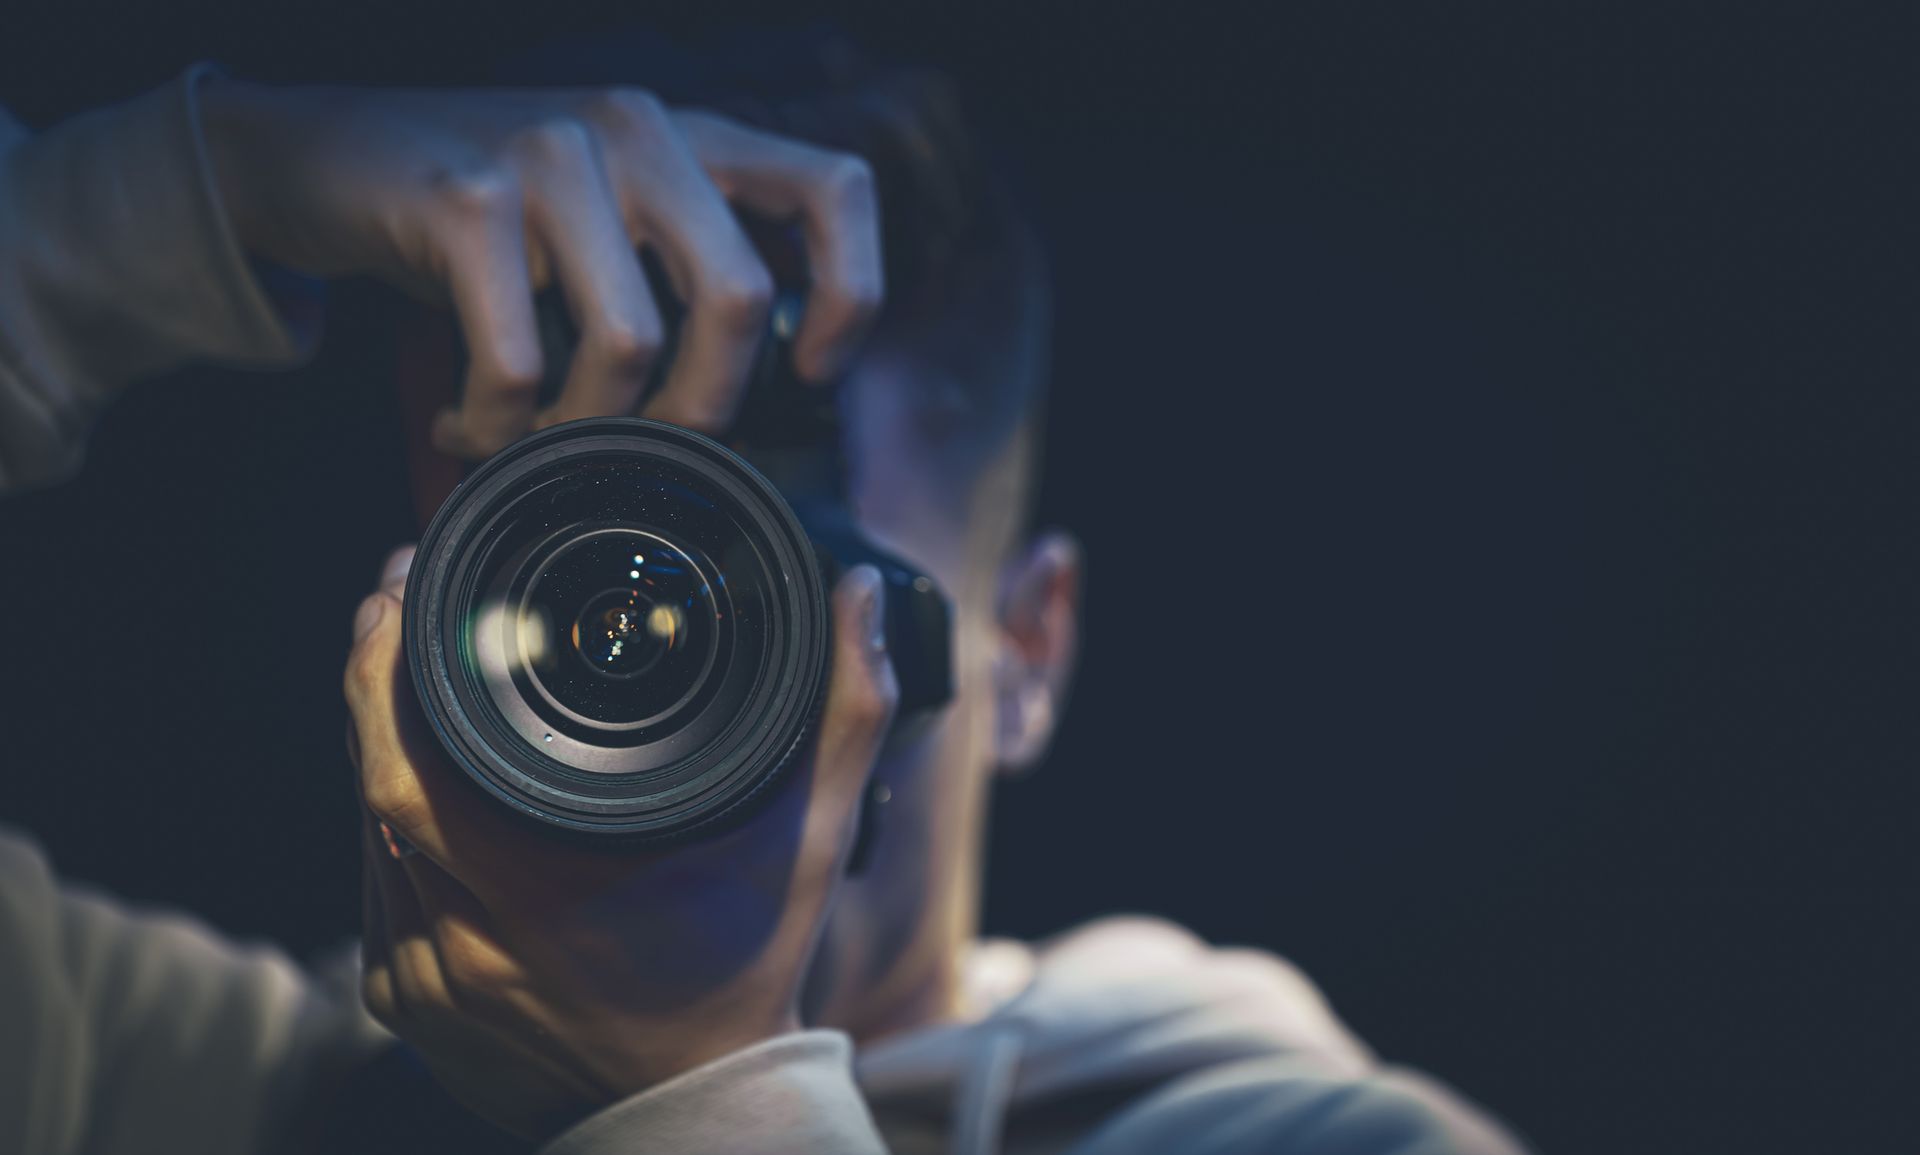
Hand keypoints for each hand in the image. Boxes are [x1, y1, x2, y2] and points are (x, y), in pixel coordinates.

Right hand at [200, 80, 882, 455]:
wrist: (311, 157)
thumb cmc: (479, 223)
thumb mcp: (600, 226)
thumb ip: (679, 276)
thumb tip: (744, 407)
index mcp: (691, 139)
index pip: (833, 188)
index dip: (849, 292)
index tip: (811, 372)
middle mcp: (638, 130)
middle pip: (737, 297)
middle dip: (701, 409)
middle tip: (645, 453)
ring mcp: (552, 152)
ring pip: (629, 343)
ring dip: (580, 431)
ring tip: (530, 443)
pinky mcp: (466, 197)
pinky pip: (520, 362)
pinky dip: (496, 425)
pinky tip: (467, 425)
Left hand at [343, 547, 895, 1138]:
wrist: (701, 1108)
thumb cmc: (749, 970)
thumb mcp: (810, 837)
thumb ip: (843, 710)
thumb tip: (858, 594)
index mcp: (539, 883)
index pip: (405, 754)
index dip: (388, 659)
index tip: (406, 586)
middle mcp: (461, 938)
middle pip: (372, 779)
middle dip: (378, 682)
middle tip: (402, 608)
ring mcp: (421, 980)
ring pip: (369, 831)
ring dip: (387, 757)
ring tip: (427, 694)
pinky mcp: (404, 1005)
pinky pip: (376, 890)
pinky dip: (396, 836)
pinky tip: (435, 802)